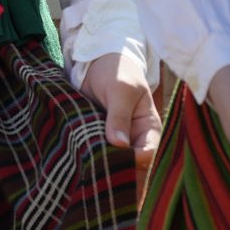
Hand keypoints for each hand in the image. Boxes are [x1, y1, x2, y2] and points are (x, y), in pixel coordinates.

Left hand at [84, 50, 162, 167]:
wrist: (97, 62)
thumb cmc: (117, 72)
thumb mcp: (120, 91)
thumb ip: (119, 116)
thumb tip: (119, 144)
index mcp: (149, 128)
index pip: (149, 154)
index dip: (134, 160)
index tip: (113, 157)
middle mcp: (136, 139)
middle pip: (132, 164)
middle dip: (117, 167)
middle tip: (96, 166)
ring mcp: (118, 140)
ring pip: (114, 162)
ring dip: (102, 164)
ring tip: (86, 164)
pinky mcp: (100, 139)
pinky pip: (98, 153)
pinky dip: (91, 157)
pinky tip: (80, 159)